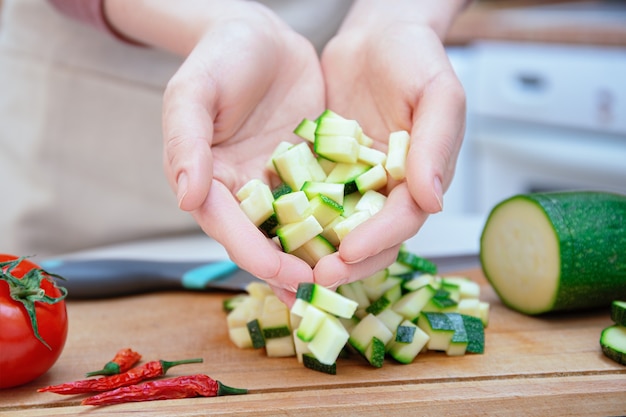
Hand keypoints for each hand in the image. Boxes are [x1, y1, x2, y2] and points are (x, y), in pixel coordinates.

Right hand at [104, 0, 325, 303]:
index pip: (229, 226)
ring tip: (344, 280)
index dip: (254, 252)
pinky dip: (340, 221)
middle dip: (289, 269)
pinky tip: (364, 237)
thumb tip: (186, 196)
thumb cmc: (218, 58)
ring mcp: (279, 182)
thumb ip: (185, 142)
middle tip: (319, 293)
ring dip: (318, 256)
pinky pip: (326, 199)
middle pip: (264, 239)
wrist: (260, 35)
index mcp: (211, 179)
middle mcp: (244, 190)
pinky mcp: (309, 169)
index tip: (283, 271)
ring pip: (298, 228)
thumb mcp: (192, 92)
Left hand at [314, 0, 466, 287]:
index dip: (378, 239)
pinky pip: (314, 200)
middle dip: (347, 261)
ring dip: (320, 252)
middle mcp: (390, 187)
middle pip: (372, 237)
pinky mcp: (329, 170)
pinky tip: (275, 234)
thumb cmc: (416, 58)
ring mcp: (358, 181)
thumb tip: (433, 200)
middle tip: (316, 277)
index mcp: (421, 177)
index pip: (403, 219)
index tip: (348, 252)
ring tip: (292, 269)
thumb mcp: (437, 93)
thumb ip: (437, 143)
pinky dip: (299, 220)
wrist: (378, 34)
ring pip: (341, 228)